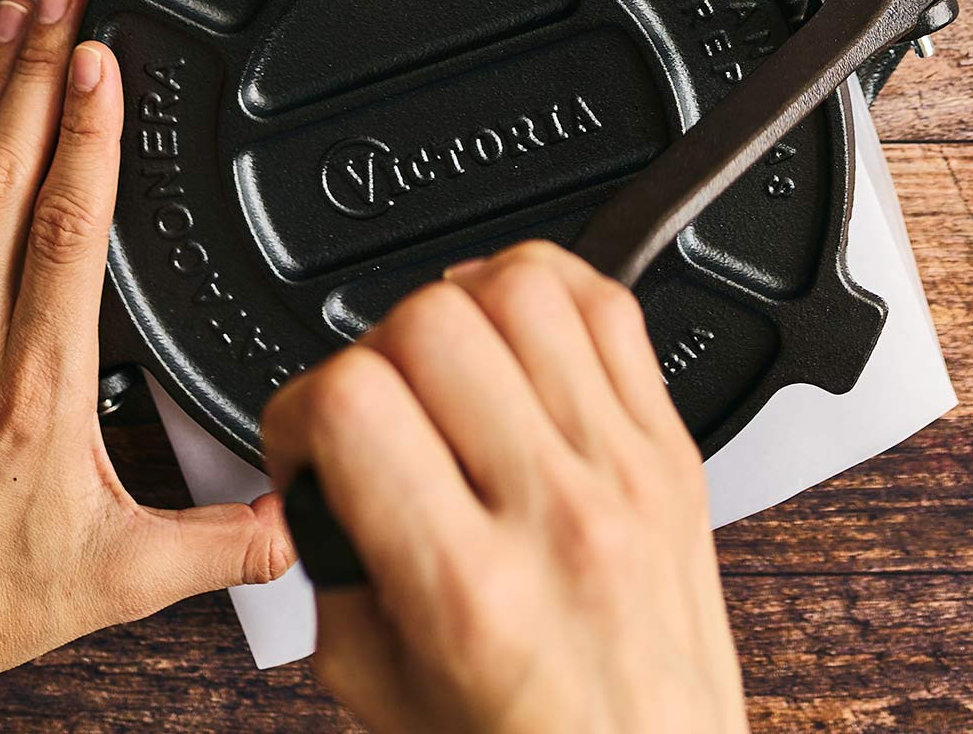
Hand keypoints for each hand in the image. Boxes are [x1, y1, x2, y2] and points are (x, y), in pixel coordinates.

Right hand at [262, 241, 749, 733]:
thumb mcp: (380, 688)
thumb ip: (332, 560)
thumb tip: (320, 460)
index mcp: (471, 591)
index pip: (353, 404)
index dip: (298, 407)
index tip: (306, 441)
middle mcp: (558, 513)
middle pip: (430, 321)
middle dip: (372, 352)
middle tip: (376, 410)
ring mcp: (627, 467)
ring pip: (524, 284)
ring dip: (459, 306)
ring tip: (447, 366)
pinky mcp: (674, 445)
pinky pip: (610, 305)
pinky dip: (548, 292)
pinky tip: (517, 337)